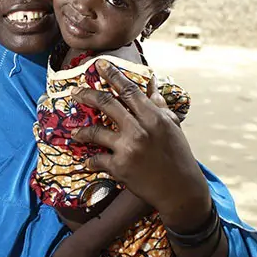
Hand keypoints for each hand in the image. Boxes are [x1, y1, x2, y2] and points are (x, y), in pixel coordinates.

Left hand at [71, 60, 211, 231]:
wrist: (180, 191)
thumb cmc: (178, 156)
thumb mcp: (172, 127)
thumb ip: (159, 105)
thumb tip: (152, 83)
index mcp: (154, 117)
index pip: (129, 90)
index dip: (112, 75)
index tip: (99, 65)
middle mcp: (139, 130)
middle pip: (107, 104)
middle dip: (87, 94)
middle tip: (75, 91)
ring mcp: (128, 148)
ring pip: (96, 132)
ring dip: (82, 131)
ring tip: (75, 132)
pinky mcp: (120, 168)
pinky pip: (96, 159)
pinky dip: (90, 161)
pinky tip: (87, 161)